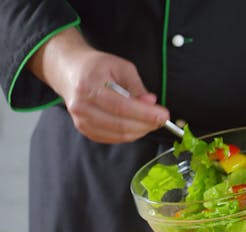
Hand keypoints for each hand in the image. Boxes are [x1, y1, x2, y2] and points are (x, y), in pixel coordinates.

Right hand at [27, 28, 168, 142]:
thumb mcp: (121, 67)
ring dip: (140, 131)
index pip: (122, 107)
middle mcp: (82, 107)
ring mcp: (81, 121)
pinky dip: (129, 134)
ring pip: (118, 134)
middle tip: (162, 119)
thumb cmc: (96, 66)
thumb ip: (137, 86)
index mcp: (89, 86)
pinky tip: (138, 126)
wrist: (70, 71)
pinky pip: (112, 138)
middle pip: (120, 124)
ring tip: (152, 122)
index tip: (163, 115)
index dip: (146, 114)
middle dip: (147, 124)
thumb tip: (150, 103)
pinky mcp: (85, 130)